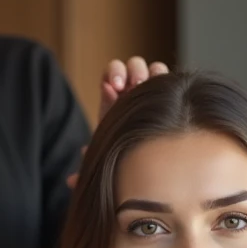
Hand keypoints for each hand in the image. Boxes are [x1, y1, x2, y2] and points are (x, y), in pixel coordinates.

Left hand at [66, 57, 169, 188]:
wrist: (157, 168)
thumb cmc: (128, 162)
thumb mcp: (110, 162)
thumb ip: (92, 169)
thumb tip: (71, 181)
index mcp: (116, 101)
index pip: (111, 77)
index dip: (112, 76)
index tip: (113, 87)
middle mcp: (136, 93)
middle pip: (132, 67)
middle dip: (132, 70)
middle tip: (132, 84)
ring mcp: (157, 92)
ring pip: (154, 69)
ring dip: (152, 73)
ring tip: (150, 86)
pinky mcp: (175, 97)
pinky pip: (173, 80)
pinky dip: (170, 80)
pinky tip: (169, 92)